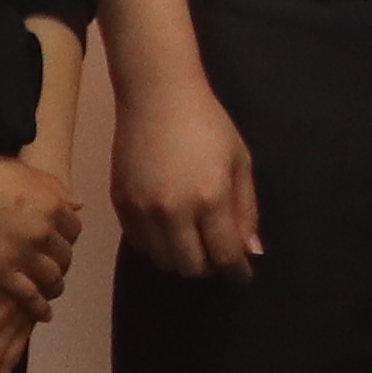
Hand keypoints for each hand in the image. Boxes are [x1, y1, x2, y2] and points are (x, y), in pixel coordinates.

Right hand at [0, 148, 80, 308]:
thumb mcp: (26, 173)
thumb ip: (54, 189)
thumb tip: (79, 203)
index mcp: (54, 204)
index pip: (74, 229)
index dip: (67, 239)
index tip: (59, 245)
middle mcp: (45, 231)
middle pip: (65, 255)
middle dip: (61, 263)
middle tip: (54, 270)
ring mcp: (25, 254)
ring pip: (53, 278)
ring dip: (54, 286)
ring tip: (50, 292)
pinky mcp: (2, 273)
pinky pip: (30, 296)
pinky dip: (39, 308)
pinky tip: (43, 315)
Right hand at [111, 61, 266, 281]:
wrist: (157, 97)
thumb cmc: (209, 124)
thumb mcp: (240, 161)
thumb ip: (246, 210)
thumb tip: (251, 252)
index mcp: (210, 199)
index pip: (224, 256)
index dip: (236, 271)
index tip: (243, 275)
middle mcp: (174, 212)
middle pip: (191, 267)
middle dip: (210, 268)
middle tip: (218, 257)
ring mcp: (143, 210)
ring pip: (162, 261)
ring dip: (182, 260)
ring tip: (194, 244)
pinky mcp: (120, 204)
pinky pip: (139, 244)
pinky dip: (157, 246)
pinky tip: (168, 231)